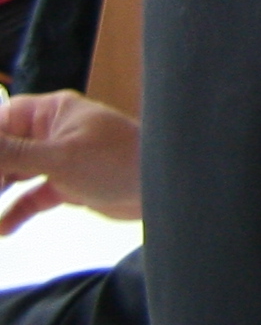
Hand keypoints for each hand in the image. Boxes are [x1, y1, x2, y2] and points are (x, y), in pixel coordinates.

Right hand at [0, 92, 140, 230]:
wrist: (163, 187)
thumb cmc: (116, 160)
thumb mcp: (58, 157)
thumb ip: (12, 153)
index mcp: (53, 112)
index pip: (4, 119)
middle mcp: (53, 132)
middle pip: (7, 148)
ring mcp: (60, 159)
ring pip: (16, 174)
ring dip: (0, 190)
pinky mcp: (68, 185)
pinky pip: (33, 196)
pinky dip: (16, 211)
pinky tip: (4, 229)